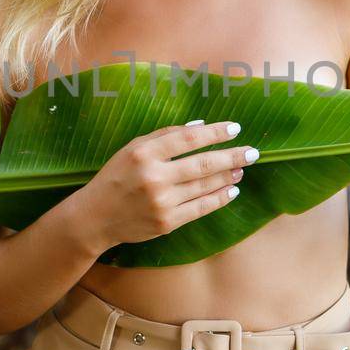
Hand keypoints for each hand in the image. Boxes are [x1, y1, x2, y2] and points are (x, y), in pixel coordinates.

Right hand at [75, 118, 258, 249]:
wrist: (96, 217)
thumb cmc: (116, 177)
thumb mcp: (132, 148)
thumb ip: (164, 136)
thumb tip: (200, 126)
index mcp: (144, 153)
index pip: (188, 139)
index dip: (215, 133)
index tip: (235, 128)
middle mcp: (154, 177)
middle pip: (203, 164)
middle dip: (232, 157)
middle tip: (253, 152)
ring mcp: (162, 202)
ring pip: (205, 186)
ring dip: (228, 176)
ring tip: (242, 168)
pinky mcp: (167, 222)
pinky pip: (201, 208)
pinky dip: (220, 198)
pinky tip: (232, 190)